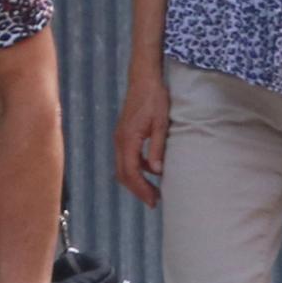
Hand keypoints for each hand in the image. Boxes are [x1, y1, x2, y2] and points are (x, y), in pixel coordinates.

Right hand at [112, 67, 170, 205]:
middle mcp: (119, 141)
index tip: (153, 201)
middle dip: (137, 189)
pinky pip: (127, 158)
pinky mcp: (123, 135)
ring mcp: (119, 138)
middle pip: (123, 174)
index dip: (141, 189)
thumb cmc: (155, 99)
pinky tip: (153, 171)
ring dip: (136, 180)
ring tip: (154, 191)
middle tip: (154, 201)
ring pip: (123, 167)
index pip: (131, 172)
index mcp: (127, 140)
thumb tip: (158, 171)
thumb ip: (158, 147)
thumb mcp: (162, 124)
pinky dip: (137, 168)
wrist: (144, 80)